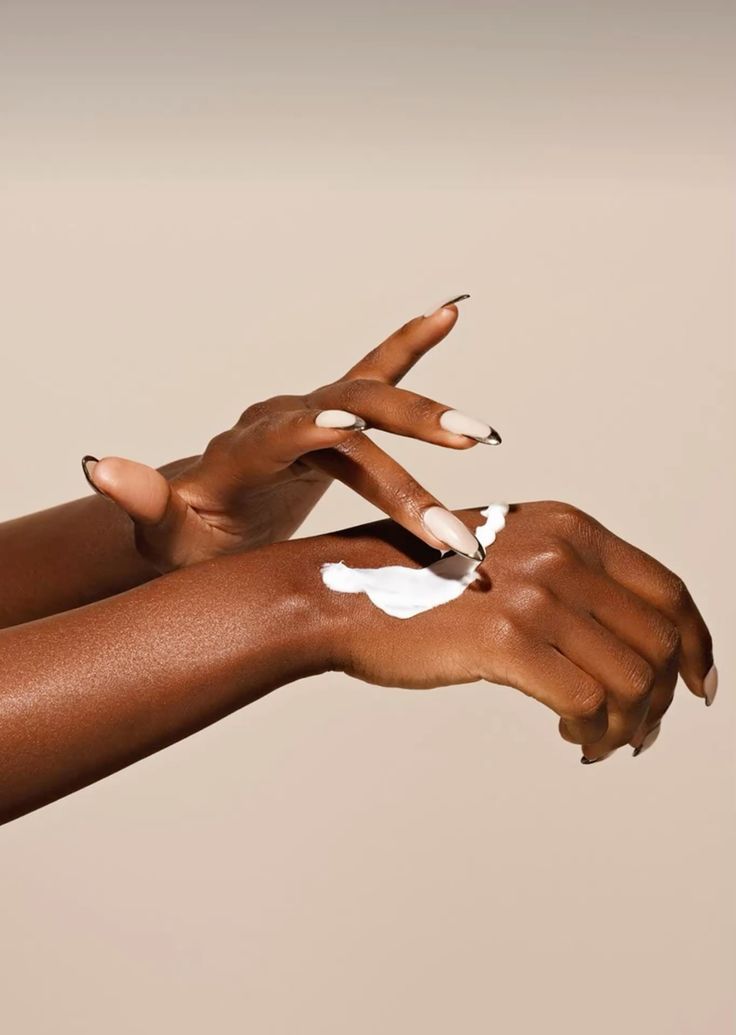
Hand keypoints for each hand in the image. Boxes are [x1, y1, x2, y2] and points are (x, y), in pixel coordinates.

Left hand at [82, 296, 499, 571]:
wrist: (208, 527)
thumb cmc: (190, 545)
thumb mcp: (162, 540)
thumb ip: (142, 504)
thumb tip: (98, 465)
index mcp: (240, 456)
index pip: (278, 437)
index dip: (311, 429)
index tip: (350, 425)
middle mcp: (277, 421)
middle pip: (346, 418)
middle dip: (403, 440)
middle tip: (460, 454)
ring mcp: (307, 412)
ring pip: (373, 403)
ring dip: (427, 418)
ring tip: (479, 434)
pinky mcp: (333, 416)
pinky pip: (375, 375)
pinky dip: (408, 347)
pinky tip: (447, 313)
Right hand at [316, 501, 715, 760]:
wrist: (341, 594)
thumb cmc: (419, 587)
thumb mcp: (509, 561)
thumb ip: (571, 586)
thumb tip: (634, 649)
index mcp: (568, 526)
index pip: (667, 590)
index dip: (697, 643)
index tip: (699, 684)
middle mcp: (561, 551)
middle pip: (660, 640)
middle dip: (661, 698)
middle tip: (638, 732)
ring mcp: (534, 592)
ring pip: (633, 677)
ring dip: (629, 723)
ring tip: (598, 738)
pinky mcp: (505, 638)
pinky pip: (590, 700)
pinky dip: (595, 729)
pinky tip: (571, 735)